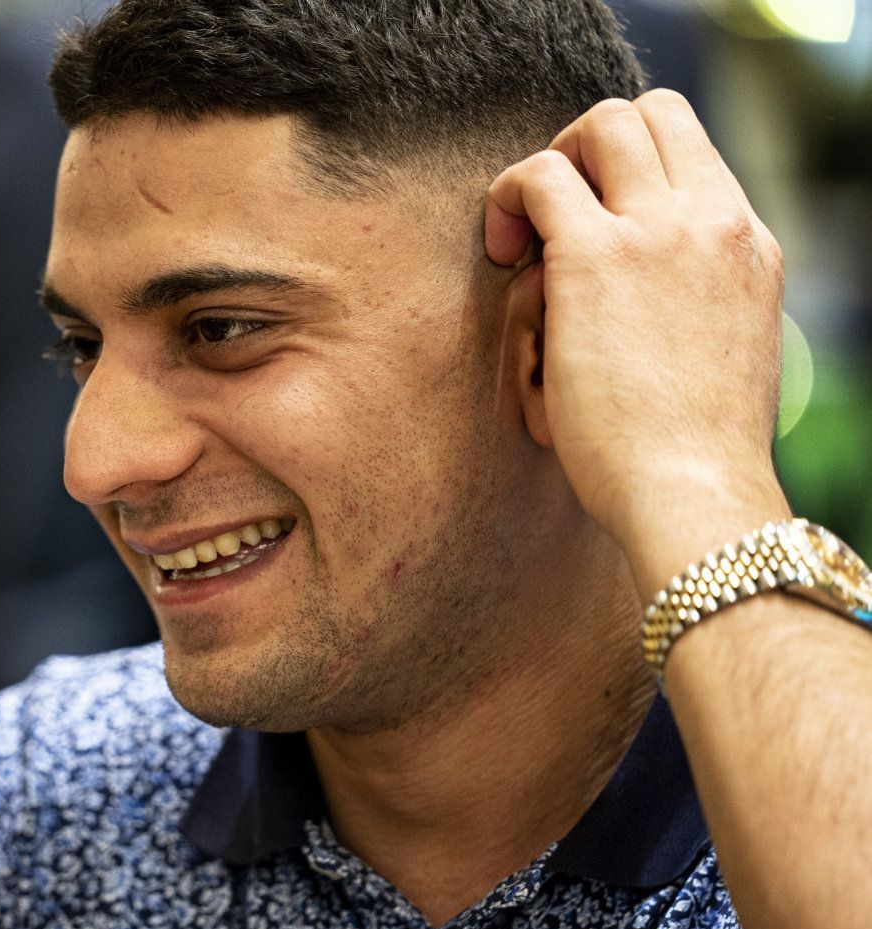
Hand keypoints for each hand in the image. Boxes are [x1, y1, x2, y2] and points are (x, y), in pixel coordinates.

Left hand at [485, 90, 790, 592]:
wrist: (695, 491)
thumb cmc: (692, 453)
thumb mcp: (719, 355)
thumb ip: (691, 306)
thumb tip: (641, 308)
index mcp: (748, 244)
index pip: (691, 154)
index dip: (629, 173)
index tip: (593, 225)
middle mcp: (713, 221)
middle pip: (650, 115)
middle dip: (587, 148)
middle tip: (551, 214)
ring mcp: (659, 231)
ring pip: (600, 125)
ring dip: (549, 164)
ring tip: (522, 234)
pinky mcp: (596, 257)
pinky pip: (540, 176)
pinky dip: (508, 194)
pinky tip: (502, 248)